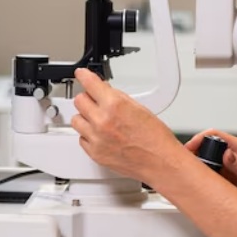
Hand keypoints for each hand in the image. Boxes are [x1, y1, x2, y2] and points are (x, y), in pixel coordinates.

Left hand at [71, 68, 185, 183]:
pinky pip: (81, 138)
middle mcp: (102, 121)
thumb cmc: (155, 138)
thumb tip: (104, 91)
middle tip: (95, 101)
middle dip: (87, 98)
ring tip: (98, 120)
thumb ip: (117, 98)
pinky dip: (88, 135)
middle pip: (79, 101)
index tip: (81, 74)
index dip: (84, 76)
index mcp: (115, 105)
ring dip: (85, 117)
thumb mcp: (138, 107)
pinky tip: (100, 134)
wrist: (160, 162)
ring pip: (76, 120)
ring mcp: (96, 138)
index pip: (89, 83)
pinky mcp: (94, 153)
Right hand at [185, 130, 236, 211]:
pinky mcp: (221, 179)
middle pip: (205, 146)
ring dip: (195, 165)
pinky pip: (205, 174)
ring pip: (203, 160)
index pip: (214, 135)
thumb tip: (228, 154)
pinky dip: (198, 177)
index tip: (190, 148)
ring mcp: (224, 167)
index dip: (200, 139)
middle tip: (185, 163)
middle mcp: (230, 156)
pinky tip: (194, 183)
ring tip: (187, 174)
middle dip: (193, 152)